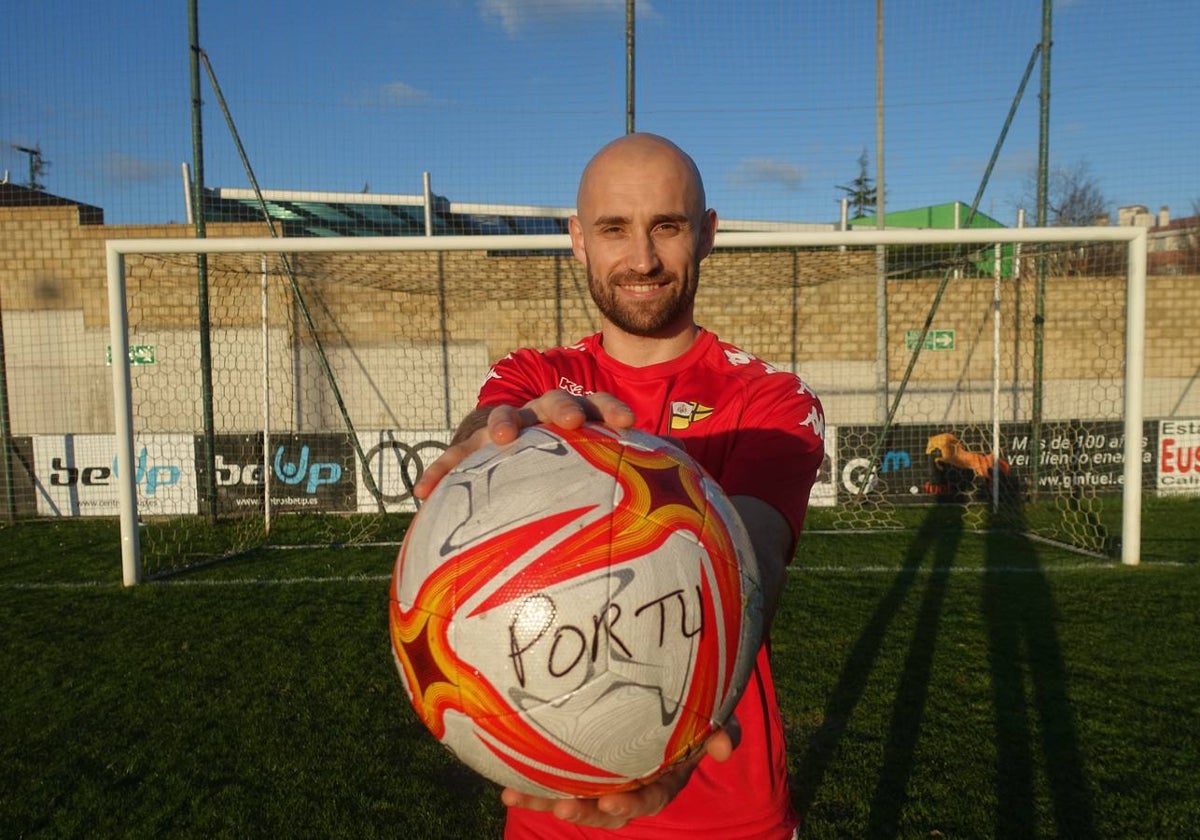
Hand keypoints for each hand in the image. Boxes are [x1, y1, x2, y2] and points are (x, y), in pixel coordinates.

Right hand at [412, 390, 633, 499]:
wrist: (522, 445)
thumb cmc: (574, 471)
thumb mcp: (606, 474)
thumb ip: (636, 482)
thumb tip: (687, 512)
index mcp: (576, 417)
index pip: (598, 404)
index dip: (612, 410)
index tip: (628, 426)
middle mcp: (539, 417)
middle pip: (553, 405)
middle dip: (562, 410)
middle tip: (571, 423)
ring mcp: (504, 428)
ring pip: (502, 421)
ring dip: (502, 426)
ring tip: (501, 439)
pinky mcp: (470, 447)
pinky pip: (455, 459)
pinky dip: (441, 472)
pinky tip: (423, 492)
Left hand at [501, 717, 739, 830]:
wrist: (666, 686)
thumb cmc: (691, 703)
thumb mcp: (713, 713)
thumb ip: (722, 729)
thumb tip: (725, 749)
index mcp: (663, 777)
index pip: (649, 798)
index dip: (631, 805)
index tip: (610, 803)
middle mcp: (632, 782)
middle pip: (608, 808)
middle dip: (584, 811)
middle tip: (562, 806)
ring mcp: (603, 775)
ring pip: (576, 796)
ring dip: (547, 800)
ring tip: (520, 795)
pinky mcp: (578, 765)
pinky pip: (554, 778)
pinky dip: (531, 785)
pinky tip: (506, 787)